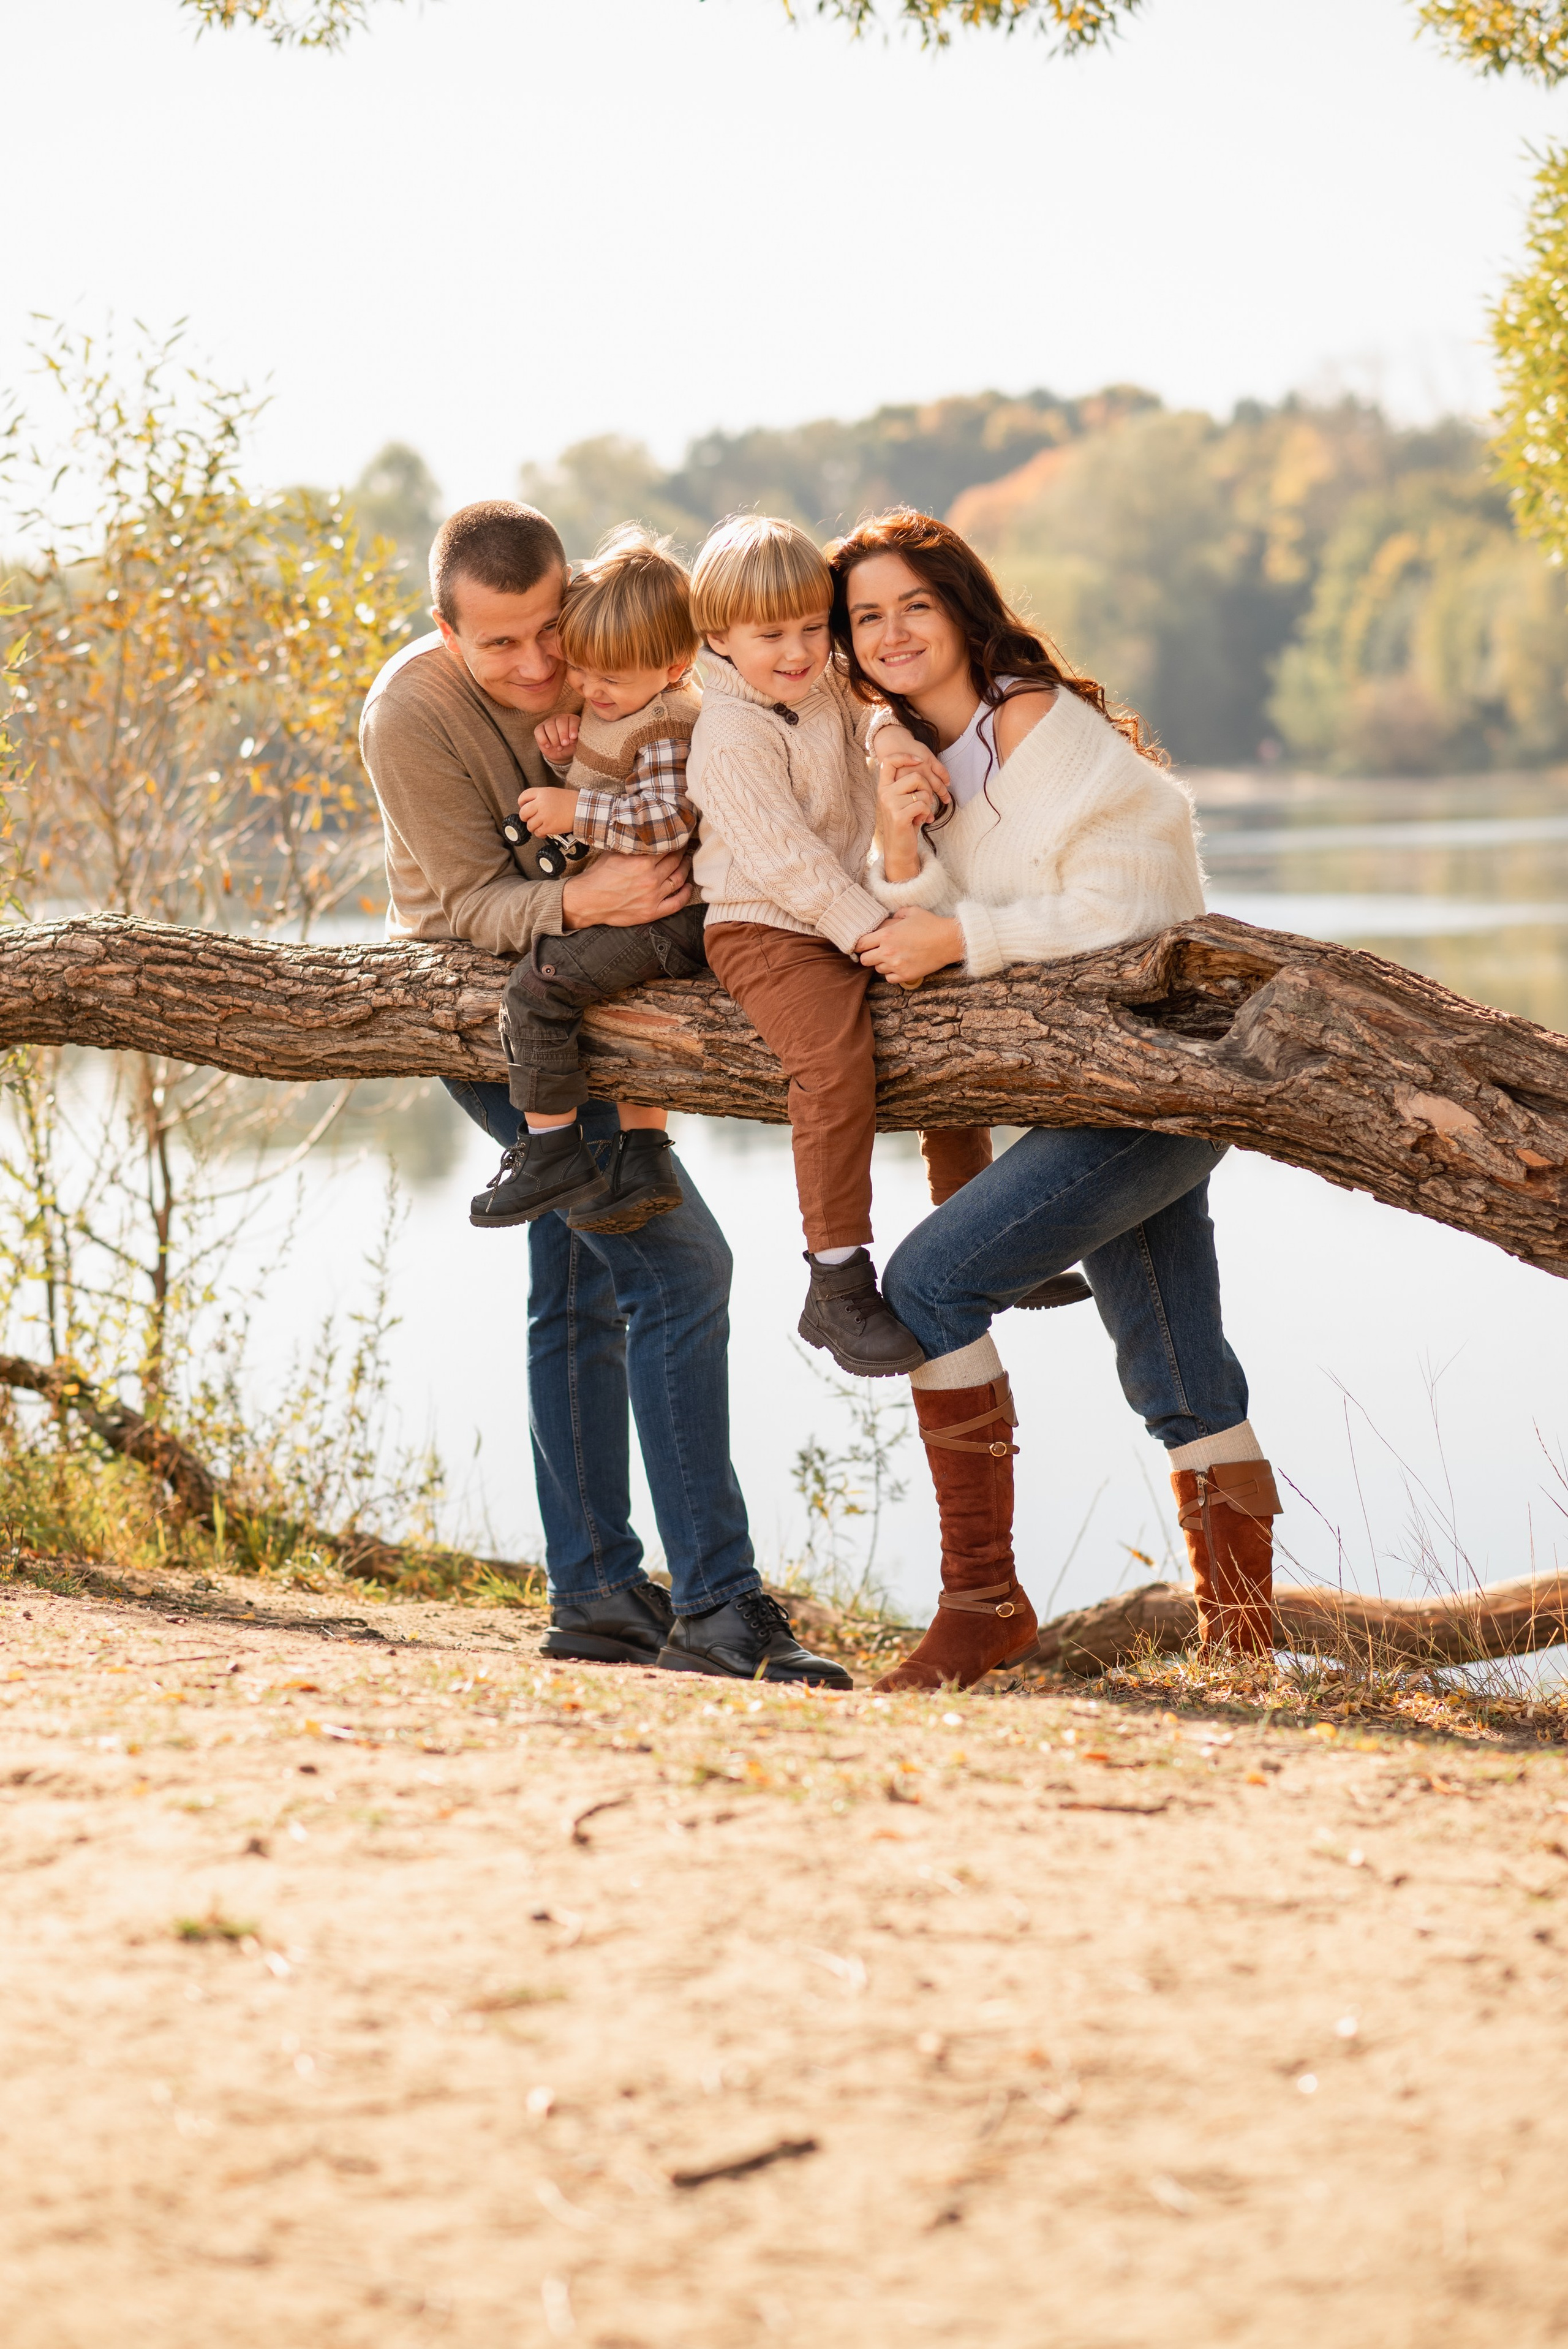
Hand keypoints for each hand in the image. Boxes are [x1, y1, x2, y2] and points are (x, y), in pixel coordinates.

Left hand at [517, 784, 581, 838]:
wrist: (582, 810)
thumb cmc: (571, 801)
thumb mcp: (554, 792)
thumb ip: (541, 797)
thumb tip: (530, 806)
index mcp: (542, 793)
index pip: (523, 797)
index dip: (522, 803)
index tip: (524, 807)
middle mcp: (541, 803)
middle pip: (523, 812)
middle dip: (525, 817)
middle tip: (531, 819)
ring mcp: (544, 816)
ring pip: (529, 825)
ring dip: (534, 827)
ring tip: (541, 825)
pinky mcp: (548, 827)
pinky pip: (538, 832)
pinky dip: (540, 833)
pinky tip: (546, 830)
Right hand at [534, 713, 579, 763]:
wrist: (559, 753)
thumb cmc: (569, 746)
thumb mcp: (575, 744)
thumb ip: (576, 740)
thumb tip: (573, 738)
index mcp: (571, 720)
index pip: (573, 720)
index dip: (573, 728)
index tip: (573, 738)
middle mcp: (560, 718)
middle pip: (560, 721)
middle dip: (563, 733)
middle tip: (565, 744)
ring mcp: (549, 722)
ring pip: (550, 726)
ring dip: (554, 738)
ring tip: (559, 748)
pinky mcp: (539, 728)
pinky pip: (539, 731)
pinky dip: (543, 739)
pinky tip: (548, 746)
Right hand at [561, 848, 692, 929]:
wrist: (587, 901)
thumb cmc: (598, 876)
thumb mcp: (614, 853)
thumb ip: (632, 845)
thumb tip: (645, 833)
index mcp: (642, 862)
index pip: (667, 847)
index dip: (675, 840)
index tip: (678, 835)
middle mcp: (650, 879)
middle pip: (675, 861)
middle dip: (682, 852)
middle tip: (684, 847)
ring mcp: (653, 897)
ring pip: (679, 879)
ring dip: (685, 869)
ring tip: (687, 862)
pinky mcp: (652, 912)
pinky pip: (677, 903)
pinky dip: (686, 894)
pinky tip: (688, 887)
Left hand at [854, 907, 963, 987]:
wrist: (948, 941)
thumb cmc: (931, 924)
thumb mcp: (912, 912)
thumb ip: (896, 915)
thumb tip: (890, 919)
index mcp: (886, 935)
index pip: (860, 944)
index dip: (859, 945)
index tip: (862, 945)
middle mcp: (887, 951)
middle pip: (864, 960)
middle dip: (868, 956)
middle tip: (876, 952)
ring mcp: (896, 965)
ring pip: (877, 970)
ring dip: (881, 964)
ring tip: (893, 958)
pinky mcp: (905, 975)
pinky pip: (889, 979)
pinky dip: (892, 974)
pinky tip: (899, 966)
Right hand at [876, 750, 949, 882]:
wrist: (899, 849)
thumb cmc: (905, 822)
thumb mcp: (902, 800)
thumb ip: (906, 784)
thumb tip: (919, 764)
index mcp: (883, 787)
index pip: (890, 761)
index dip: (905, 757)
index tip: (918, 760)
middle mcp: (884, 794)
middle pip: (915, 776)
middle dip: (927, 789)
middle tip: (924, 802)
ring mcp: (890, 805)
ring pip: (922, 792)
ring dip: (927, 804)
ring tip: (919, 814)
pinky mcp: (899, 816)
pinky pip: (923, 805)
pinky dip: (926, 814)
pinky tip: (919, 821)